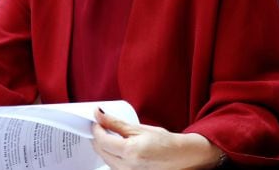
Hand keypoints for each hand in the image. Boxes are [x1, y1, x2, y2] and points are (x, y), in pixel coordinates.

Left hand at [91, 108, 221, 169]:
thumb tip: (99, 114)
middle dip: (98, 138)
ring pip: (106, 160)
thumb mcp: (139, 129)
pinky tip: (117, 148)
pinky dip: (111, 156)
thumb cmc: (166, 143)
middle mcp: (127, 167)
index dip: (96, 129)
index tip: (96, 121)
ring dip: (104, 147)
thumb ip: (116, 123)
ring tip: (110, 136)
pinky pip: (113, 167)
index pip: (102, 140)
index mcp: (130, 152)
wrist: (183, 158)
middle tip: (101, 126)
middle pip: (101, 151)